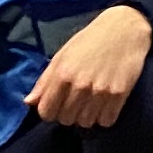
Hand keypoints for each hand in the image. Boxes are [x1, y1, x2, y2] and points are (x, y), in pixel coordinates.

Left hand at [26, 4, 152, 130]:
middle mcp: (80, 85)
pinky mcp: (119, 94)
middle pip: (66, 120)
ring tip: (90, 101)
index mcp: (62, 74)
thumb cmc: (89, 41)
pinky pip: (106, 121)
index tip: (56, 104)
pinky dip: (104, 116)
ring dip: (86, 116)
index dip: (49, 111)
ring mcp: (100, 91)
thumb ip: (44, 81)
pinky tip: (104, 103)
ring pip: (86, 123)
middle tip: (75, 101)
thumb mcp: (62, 55)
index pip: (46, 112)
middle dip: (68, 113)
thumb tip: (28, 102)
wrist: (124, 29)